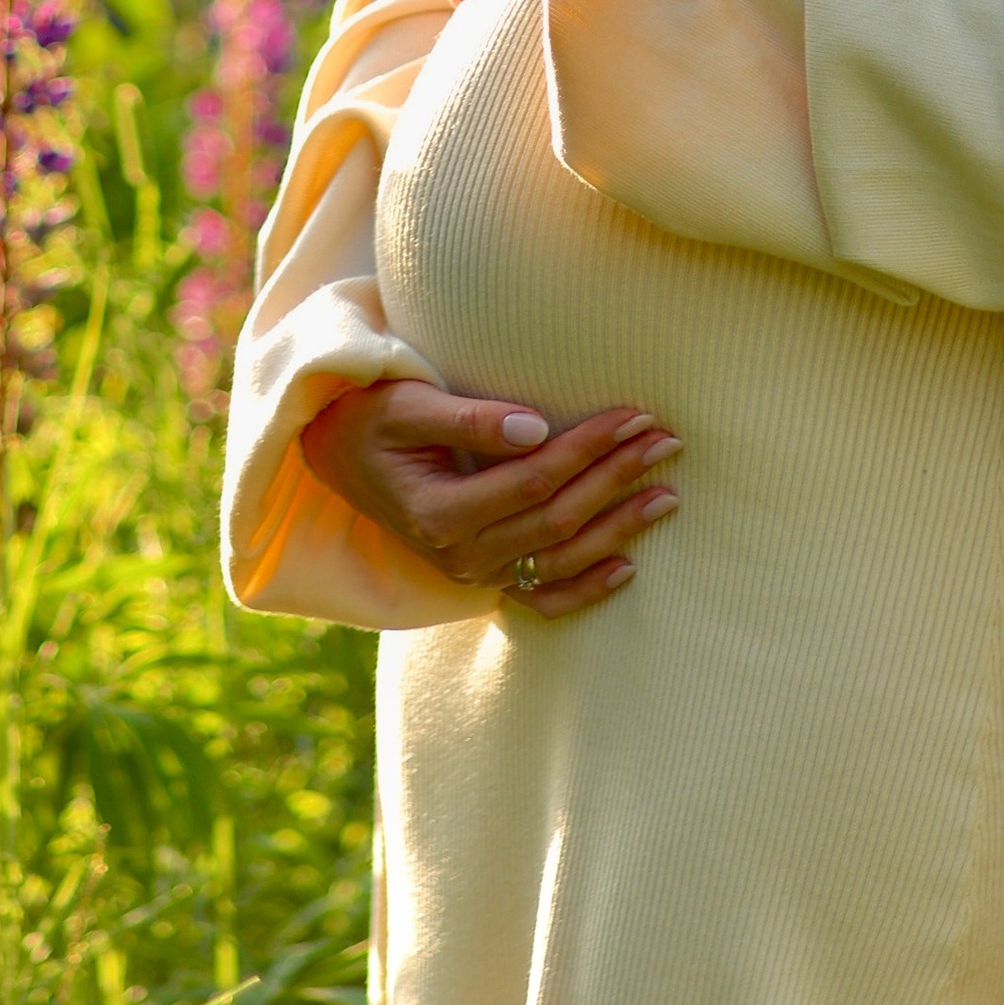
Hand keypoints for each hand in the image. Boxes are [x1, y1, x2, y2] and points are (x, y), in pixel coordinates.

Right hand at [300, 380, 679, 616]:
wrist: (336, 456)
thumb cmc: (373, 418)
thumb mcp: (408, 406)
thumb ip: (470, 419)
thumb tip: (538, 427)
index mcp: (441, 513)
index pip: (536, 479)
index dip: (590, 448)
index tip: (634, 414)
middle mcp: (460, 556)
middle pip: (558, 518)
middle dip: (617, 478)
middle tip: (667, 440)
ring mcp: (472, 574)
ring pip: (559, 557)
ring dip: (619, 528)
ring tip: (667, 494)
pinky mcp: (481, 578)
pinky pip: (541, 597)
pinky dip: (585, 588)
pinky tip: (628, 567)